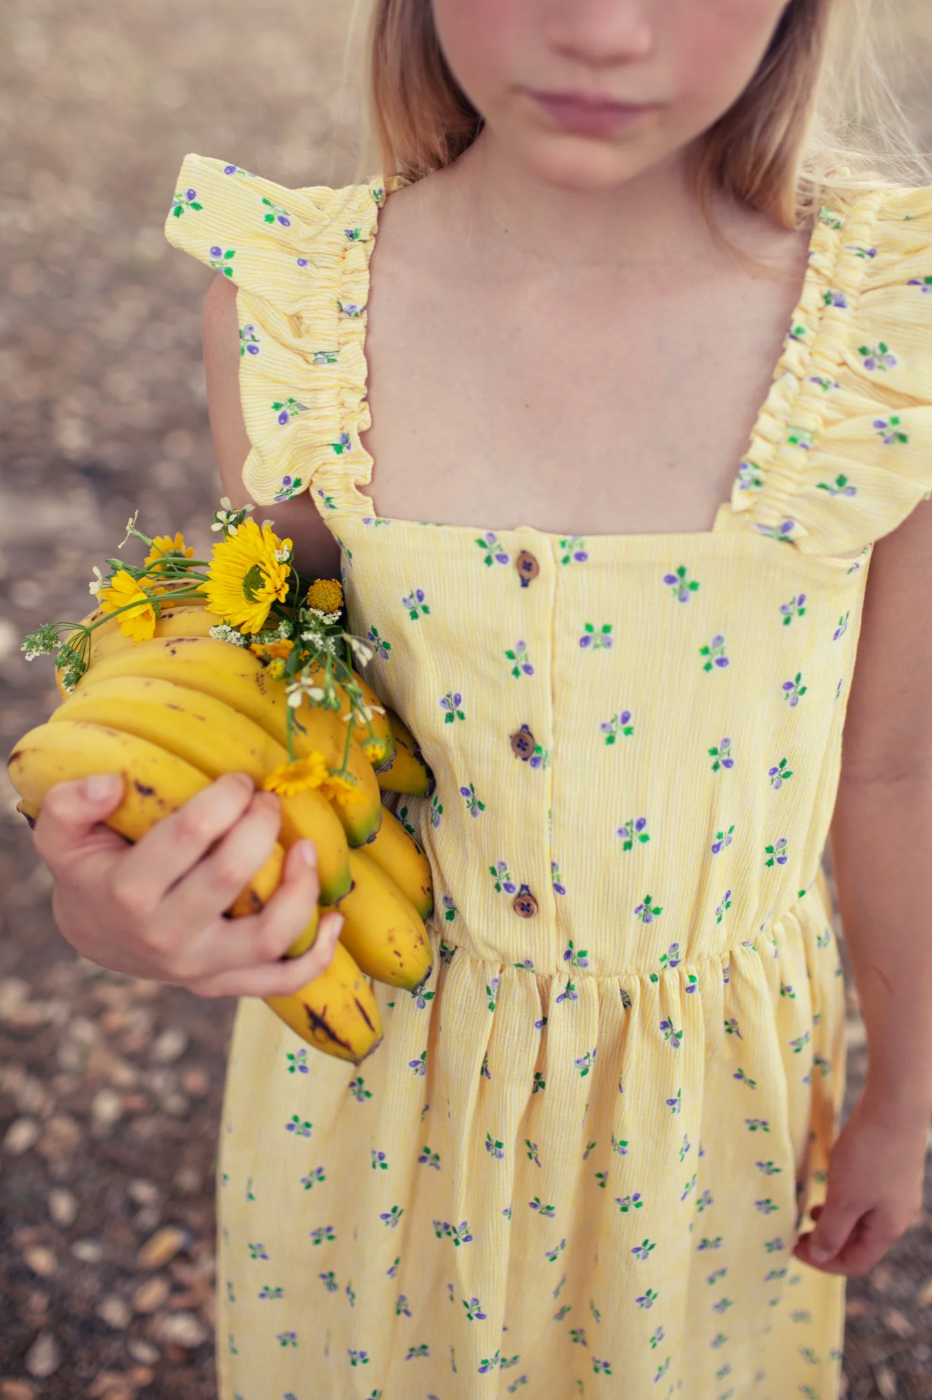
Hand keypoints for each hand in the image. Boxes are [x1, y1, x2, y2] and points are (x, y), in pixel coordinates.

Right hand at [32, 770, 343, 998]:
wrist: (95, 935)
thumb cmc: (90, 869)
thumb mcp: (60, 835)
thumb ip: (69, 804)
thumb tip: (110, 784)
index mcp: (129, 890)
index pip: (191, 833)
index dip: (226, 796)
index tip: (239, 780)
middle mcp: (166, 935)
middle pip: (233, 875)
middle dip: (261, 825)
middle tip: (268, 801)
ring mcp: (199, 967)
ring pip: (268, 936)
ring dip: (300, 888)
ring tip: (307, 848)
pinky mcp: (223, 983)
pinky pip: (281, 981)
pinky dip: (317, 956)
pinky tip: (335, 920)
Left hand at [792, 1087, 927, 1275]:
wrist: (895, 1106)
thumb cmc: (869, 1155)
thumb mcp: (843, 1198)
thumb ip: (831, 1230)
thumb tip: (820, 1255)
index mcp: (888, 1229)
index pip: (855, 1263)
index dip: (823, 1263)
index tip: (794, 1248)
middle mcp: (897, 1215)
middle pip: (859, 1243)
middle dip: (827, 1242)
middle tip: (797, 1234)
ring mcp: (897, 1192)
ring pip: (861, 1219)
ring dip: (834, 1221)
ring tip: (808, 1213)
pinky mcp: (891, 1171)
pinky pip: (865, 1198)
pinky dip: (844, 1201)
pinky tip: (828, 1187)